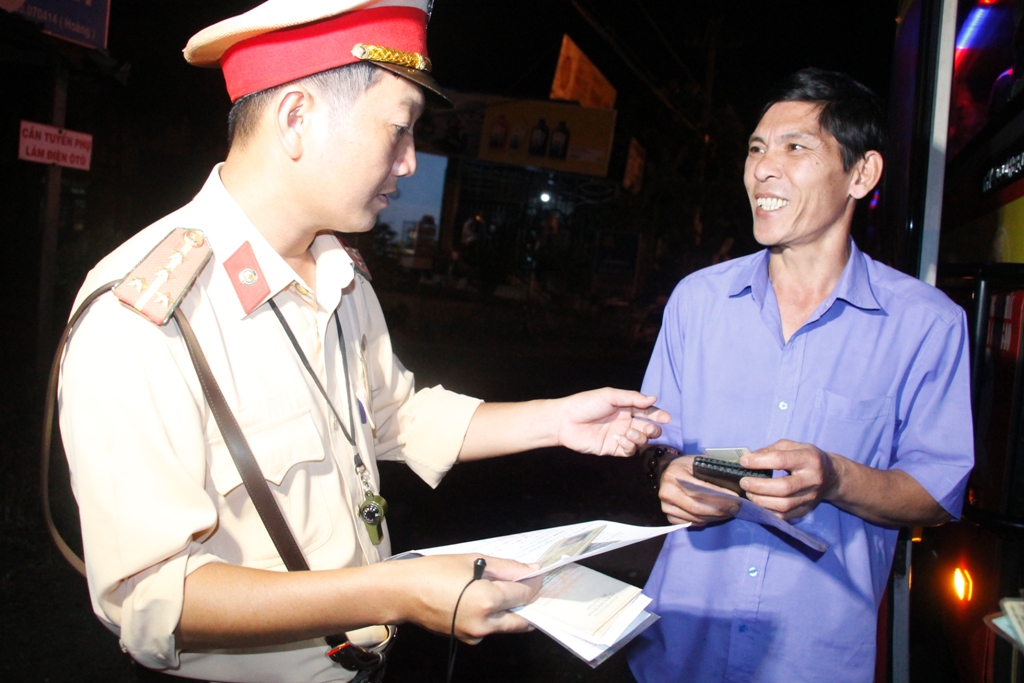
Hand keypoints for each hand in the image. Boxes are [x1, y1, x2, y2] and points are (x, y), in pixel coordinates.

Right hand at [401, 555, 541, 644]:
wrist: (403, 592)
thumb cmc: (434, 572)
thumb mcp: (473, 561)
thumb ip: (506, 568)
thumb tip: (530, 570)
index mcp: (488, 601)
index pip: (524, 595)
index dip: (534, 583)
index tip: (537, 574)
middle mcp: (484, 623)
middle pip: (521, 618)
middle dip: (529, 603)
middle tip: (529, 587)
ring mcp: (475, 635)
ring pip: (505, 625)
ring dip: (511, 610)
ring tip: (505, 589)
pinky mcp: (466, 639)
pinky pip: (489, 628)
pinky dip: (494, 616)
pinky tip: (486, 599)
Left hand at [554, 388, 669, 456]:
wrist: (565, 421)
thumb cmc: (585, 404)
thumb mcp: (609, 396)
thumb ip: (632, 398)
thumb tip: (654, 399)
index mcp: (625, 407)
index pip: (647, 411)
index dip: (658, 415)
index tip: (666, 418)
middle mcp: (625, 422)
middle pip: (648, 428)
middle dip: (653, 429)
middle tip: (648, 428)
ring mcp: (619, 436)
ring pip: (641, 441)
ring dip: (640, 438)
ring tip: (630, 433)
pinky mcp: (612, 448)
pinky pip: (629, 451)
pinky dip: (629, 446)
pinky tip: (620, 439)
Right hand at [658, 456, 741, 525]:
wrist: (667, 473)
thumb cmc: (685, 466)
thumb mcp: (696, 461)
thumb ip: (710, 470)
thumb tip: (733, 480)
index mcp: (674, 475)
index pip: (699, 490)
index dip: (719, 496)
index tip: (735, 498)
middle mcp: (667, 492)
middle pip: (696, 507)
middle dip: (719, 510)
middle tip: (735, 509)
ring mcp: (666, 506)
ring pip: (695, 518)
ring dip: (714, 517)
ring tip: (729, 512)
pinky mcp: (669, 516)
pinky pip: (690, 523)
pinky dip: (705, 521)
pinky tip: (715, 516)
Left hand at [739, 439, 839, 519]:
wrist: (831, 476)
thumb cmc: (807, 458)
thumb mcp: (793, 446)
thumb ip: (771, 450)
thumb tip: (749, 458)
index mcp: (810, 459)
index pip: (782, 460)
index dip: (760, 462)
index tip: (744, 462)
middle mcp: (813, 480)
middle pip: (784, 488)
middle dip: (759, 486)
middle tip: (744, 482)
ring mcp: (811, 498)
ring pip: (783, 505)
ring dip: (760, 500)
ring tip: (749, 492)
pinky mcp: (806, 510)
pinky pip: (784, 516)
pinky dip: (767, 511)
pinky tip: (758, 502)